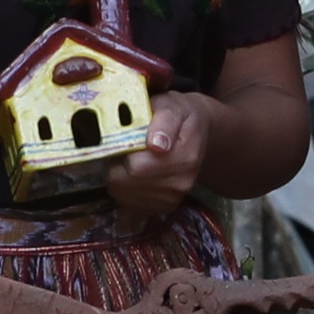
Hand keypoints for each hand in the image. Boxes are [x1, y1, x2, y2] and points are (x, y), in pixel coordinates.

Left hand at [101, 90, 211, 222]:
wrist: (195, 131)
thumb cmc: (178, 115)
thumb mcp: (171, 106)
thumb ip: (163, 122)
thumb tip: (157, 145)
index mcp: (185, 157)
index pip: (137, 166)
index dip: (123, 150)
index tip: (128, 136)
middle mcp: (181, 183)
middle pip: (126, 181)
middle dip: (118, 163)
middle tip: (127, 147)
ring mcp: (172, 198)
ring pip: (123, 192)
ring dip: (119, 174)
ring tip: (132, 157)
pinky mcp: (163, 207)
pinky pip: (128, 201)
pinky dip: (125, 186)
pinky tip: (135, 172)